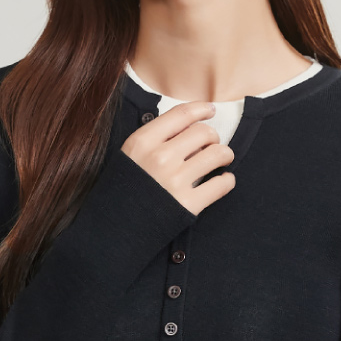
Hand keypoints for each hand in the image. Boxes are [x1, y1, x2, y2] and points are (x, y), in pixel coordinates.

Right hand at [121, 100, 235, 215]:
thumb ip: (154, 141)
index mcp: (143, 142)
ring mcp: (175, 181)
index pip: (181, 114)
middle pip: (203, 132)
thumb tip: (191, 132)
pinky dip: (227, 180)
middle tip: (212, 146)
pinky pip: (221, 184)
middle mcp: (160, 158)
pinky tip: (223, 180)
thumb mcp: (128, 157)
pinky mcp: (188, 205)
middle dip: (213, 137)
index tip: (210, 110)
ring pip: (217, 154)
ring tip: (223, 160)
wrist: (113, 231)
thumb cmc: (121, 193)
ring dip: (225, 155)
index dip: (201, 109)